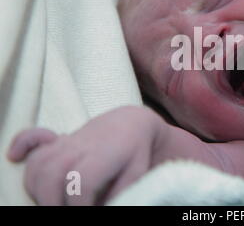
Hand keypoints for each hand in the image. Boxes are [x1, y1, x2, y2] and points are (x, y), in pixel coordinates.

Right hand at [7, 106, 165, 204]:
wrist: (132, 123)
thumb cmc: (136, 151)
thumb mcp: (138, 174)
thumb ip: (121, 193)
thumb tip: (104, 206)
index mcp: (104, 155)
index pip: (81, 182)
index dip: (78, 204)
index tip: (86, 210)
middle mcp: (81, 146)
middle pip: (52, 174)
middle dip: (51, 202)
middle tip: (64, 210)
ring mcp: (67, 141)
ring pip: (38, 163)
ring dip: (37, 189)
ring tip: (53, 201)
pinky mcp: (58, 139)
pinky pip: (32, 137)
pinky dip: (22, 145)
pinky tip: (15, 157)